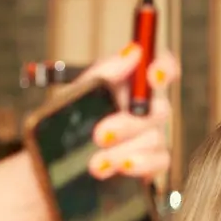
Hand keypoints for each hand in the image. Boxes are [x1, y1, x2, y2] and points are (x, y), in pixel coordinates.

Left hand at [84, 47, 179, 182]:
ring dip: (122, 150)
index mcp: (131, 85)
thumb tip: (133, 52)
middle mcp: (146, 109)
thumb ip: (106, 72)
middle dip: (128, 124)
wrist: (55, 160)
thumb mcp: (80, 91)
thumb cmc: (71, 119)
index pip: (161, 67)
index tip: (152, 76)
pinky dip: (140, 164)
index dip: (164, 67)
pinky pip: (160, 161)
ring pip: (155, 138)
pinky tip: (121, 168)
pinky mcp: (152, 162)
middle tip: (99, 135)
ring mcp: (152, 136)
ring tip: (95, 164)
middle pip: (158, 109)